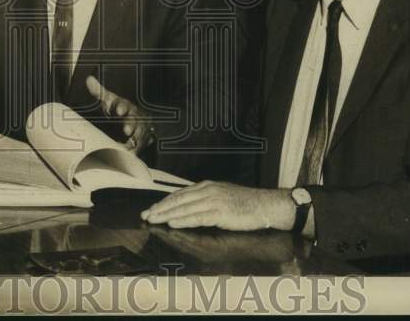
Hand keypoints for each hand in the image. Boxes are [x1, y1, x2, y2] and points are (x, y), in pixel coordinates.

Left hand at [85, 75, 154, 152]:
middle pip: (133, 120)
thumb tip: (88, 79)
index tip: (118, 111)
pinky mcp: (141, 142)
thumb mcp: (110, 100)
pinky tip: (130, 155)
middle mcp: (134, 117)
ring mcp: (139, 129)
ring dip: (135, 140)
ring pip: (139, 134)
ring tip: (128, 146)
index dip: (122, 107)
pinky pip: (139, 147)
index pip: (124, 105)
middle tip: (126, 130)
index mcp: (125, 106)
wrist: (139, 120)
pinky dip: (135, 151)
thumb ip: (100, 92)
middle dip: (131, 124)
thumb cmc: (120, 110)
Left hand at [141, 181, 295, 230]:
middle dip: (160, 208)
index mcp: (206, 186)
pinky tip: (172, 223)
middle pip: (178, 200)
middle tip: (145, 215)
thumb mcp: (221, 196)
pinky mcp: (220, 213)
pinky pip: (197, 217)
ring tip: (153, 220)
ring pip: (184, 208)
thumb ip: (205, 200)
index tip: (151, 209)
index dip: (164, 202)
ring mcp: (213, 201)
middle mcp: (207, 191)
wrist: (264, 205)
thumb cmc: (244, 203)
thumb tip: (188, 207)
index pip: (180, 194)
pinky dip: (183, 220)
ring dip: (167, 215)